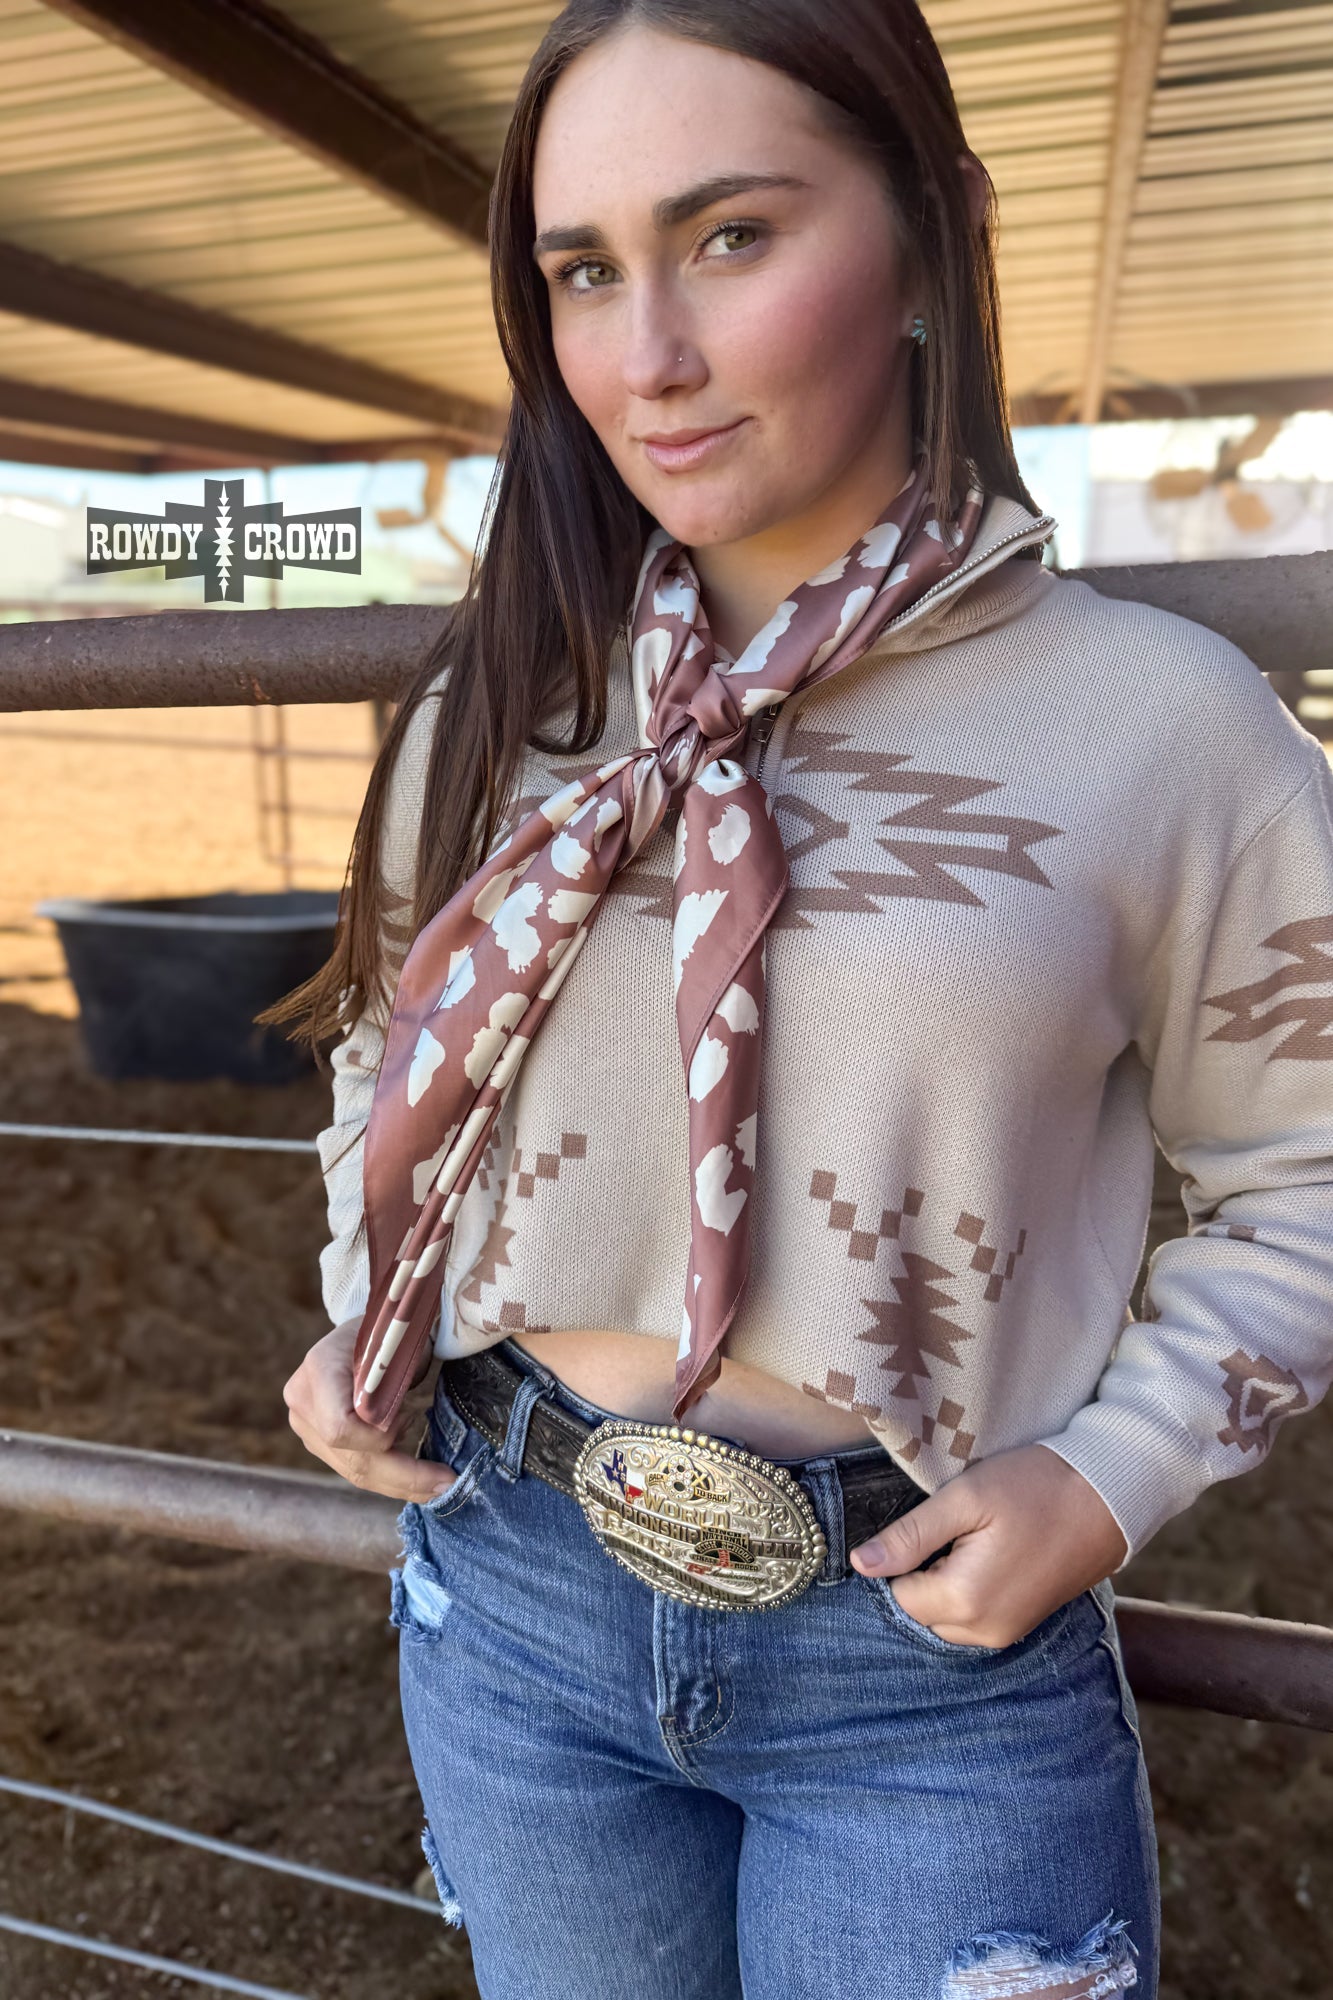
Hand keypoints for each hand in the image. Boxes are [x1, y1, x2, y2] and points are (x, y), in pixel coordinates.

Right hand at [283, 1316, 455, 1504]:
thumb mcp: (396, 1343)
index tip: (413, 1418)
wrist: (365, 1332)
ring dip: (400, 1484)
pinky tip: (418, 1481)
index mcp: (319, 1369)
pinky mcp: (318, 1440)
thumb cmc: (388, 1331)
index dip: (378, 1437)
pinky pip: (354, 1467)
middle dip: (403, 1477)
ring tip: (438, 1485)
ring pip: (354, 1471)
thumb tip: (401, 1423)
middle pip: (351, 1459)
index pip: (340, 1428)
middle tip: (447, 1483)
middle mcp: (303, 1402)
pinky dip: (389, 1476)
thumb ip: (392, 1382)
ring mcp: (307, 1426)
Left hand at [849, 1443, 1127, 1649]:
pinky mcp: (1020, 1626)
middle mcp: (984, 1632)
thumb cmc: (1036, 1488)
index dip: (904, 1554)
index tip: (933, 1523)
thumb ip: (910, 1535)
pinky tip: (990, 1553)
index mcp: (965, 1601)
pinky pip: (971, 1619)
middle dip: (924, 1571)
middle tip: (957, 1528)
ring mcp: (1006, 1634)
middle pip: (920, 1610)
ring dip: (945, 1582)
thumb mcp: (966, 1498)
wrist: (1108, 1498)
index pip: (898, 1592)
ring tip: (976, 1539)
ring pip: (944, 1617)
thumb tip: (861, 1564)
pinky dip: (967, 1591)